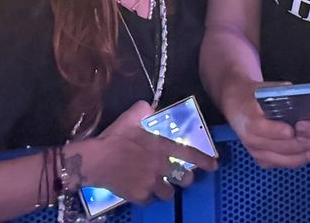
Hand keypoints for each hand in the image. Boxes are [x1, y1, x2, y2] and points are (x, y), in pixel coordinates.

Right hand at [73, 101, 216, 204]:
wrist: (95, 160)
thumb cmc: (114, 137)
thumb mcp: (131, 116)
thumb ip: (144, 110)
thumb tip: (150, 107)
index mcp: (161, 146)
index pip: (189, 154)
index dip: (204, 160)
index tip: (214, 165)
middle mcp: (160, 166)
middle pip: (184, 179)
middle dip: (185, 179)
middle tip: (179, 176)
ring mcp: (151, 183)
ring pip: (169, 194)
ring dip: (166, 190)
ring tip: (160, 185)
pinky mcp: (139, 196)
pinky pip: (150, 201)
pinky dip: (147, 197)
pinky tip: (141, 189)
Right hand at [221, 80, 308, 168]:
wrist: (236, 105)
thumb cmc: (253, 95)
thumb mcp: (265, 88)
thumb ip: (282, 93)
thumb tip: (304, 97)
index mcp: (250, 120)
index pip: (266, 129)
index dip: (282, 131)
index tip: (296, 129)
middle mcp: (251, 140)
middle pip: (281, 147)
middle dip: (301, 143)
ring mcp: (256, 153)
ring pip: (286, 159)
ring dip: (303, 153)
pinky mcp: (261, 161)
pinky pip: (285, 164)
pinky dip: (298, 158)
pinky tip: (309, 149)